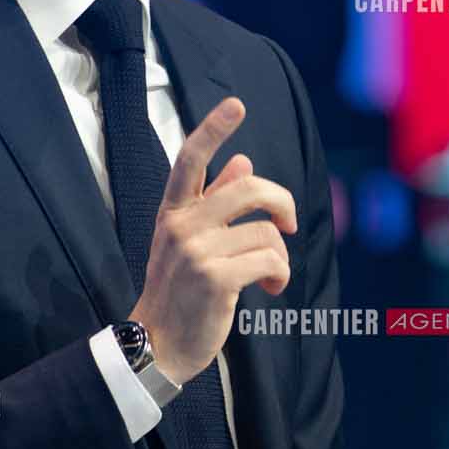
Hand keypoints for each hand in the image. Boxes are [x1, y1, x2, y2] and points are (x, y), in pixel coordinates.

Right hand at [127, 96, 297, 384]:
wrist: (159, 344)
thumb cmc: (179, 290)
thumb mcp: (190, 241)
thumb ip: (214, 200)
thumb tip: (242, 161)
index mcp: (174, 212)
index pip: (191, 160)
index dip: (213, 129)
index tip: (236, 105)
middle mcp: (181, 226)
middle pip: (250, 187)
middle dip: (282, 202)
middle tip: (289, 222)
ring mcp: (196, 252)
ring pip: (266, 230)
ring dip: (280, 254)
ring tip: (270, 274)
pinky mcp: (216, 279)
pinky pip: (270, 259)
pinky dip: (280, 274)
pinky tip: (271, 287)